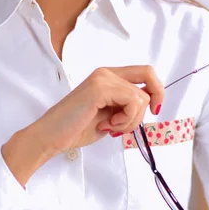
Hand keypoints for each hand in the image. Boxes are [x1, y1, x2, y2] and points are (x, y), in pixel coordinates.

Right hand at [31, 65, 164, 155]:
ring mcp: (102, 78)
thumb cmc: (77, 128)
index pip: (145, 72)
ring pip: (141, 97)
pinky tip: (107, 125)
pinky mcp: (100, 88)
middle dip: (150, 102)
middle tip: (130, 121)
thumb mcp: (111, 115)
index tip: (153, 110)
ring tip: (110, 127)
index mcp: (108, 77)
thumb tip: (151, 104)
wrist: (51, 137)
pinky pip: (132, 102)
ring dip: (130, 120)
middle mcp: (106, 73)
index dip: (156, 90)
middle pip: (149, 75)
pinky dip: (125, 120)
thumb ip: (127, 105)